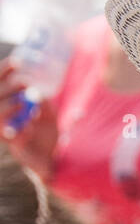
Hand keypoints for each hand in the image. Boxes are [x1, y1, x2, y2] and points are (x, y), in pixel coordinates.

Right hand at [0, 58, 58, 177]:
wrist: (51, 160)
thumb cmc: (47, 134)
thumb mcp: (49, 115)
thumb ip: (45, 103)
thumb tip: (38, 94)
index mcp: (9, 105)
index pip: (1, 84)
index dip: (4, 72)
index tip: (17, 62)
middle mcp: (4, 117)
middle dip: (9, 88)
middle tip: (24, 84)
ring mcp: (5, 131)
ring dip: (9, 107)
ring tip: (25, 105)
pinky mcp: (13, 145)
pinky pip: (10, 136)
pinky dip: (20, 130)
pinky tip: (30, 129)